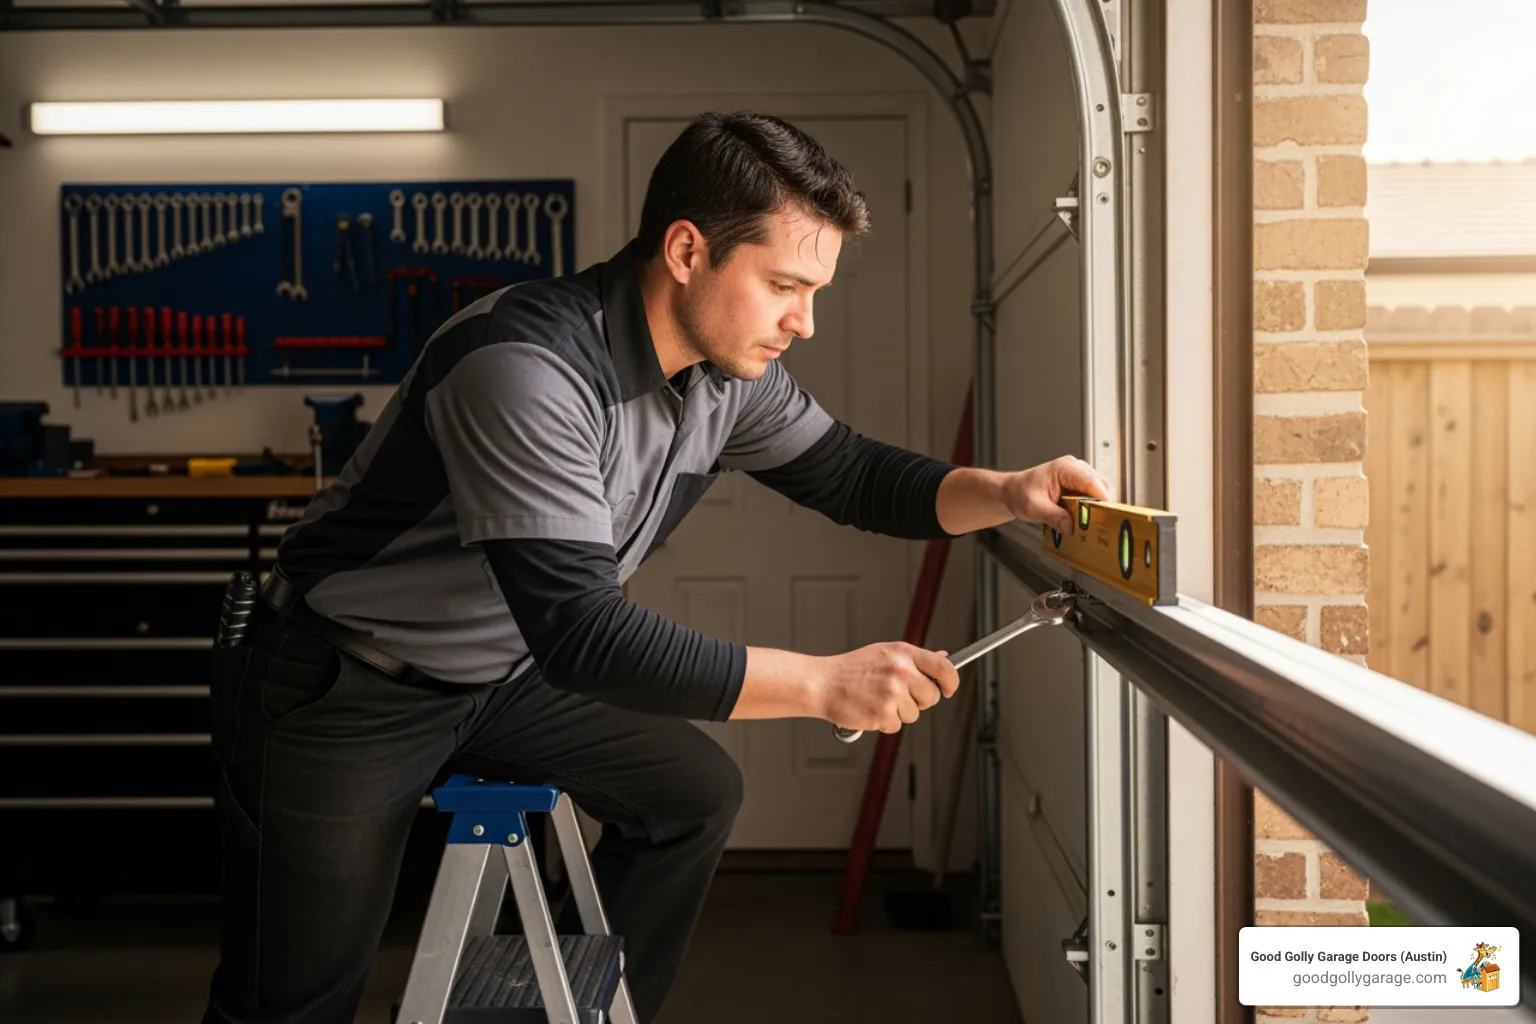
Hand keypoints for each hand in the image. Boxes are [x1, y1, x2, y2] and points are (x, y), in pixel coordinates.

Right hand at [815, 643, 960, 734]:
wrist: (822, 683)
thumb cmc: (851, 669)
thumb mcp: (884, 653)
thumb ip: (914, 658)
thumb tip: (943, 657)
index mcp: (903, 653)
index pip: (944, 667)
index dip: (951, 681)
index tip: (948, 688)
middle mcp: (900, 671)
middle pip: (932, 696)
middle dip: (919, 701)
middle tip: (899, 695)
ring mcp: (892, 693)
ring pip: (914, 714)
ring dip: (899, 712)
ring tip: (878, 699)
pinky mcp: (882, 714)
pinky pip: (896, 725)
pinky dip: (885, 722)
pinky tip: (871, 708)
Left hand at [1003, 456, 1114, 532]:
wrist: (1012, 492)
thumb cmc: (1020, 493)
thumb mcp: (1034, 507)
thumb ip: (1053, 516)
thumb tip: (1071, 526)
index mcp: (1064, 468)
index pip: (1091, 481)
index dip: (1102, 498)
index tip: (1107, 514)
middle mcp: (1075, 469)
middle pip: (1102, 485)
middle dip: (1104, 505)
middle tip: (1101, 524)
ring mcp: (1079, 476)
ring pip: (1101, 491)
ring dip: (1099, 508)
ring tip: (1093, 524)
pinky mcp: (1079, 486)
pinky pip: (1094, 497)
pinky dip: (1093, 509)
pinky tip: (1087, 520)